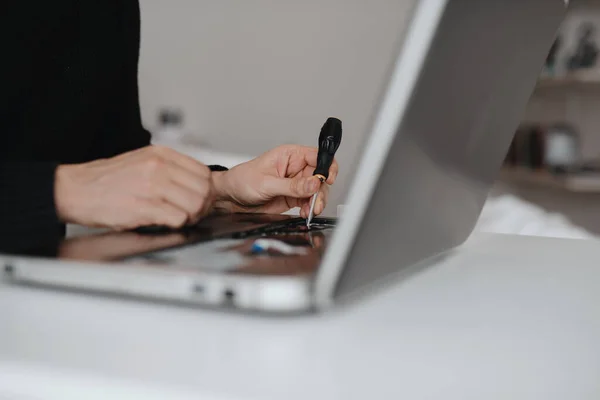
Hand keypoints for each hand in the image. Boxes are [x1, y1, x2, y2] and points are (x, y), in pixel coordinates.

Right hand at [54, 146, 213, 229]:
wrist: (76, 190)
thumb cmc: (108, 180)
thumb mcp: (143, 161)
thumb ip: (171, 169)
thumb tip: (199, 183)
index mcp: (162, 154)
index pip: (204, 173)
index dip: (207, 191)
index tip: (200, 200)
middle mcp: (159, 167)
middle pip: (204, 190)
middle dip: (202, 206)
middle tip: (192, 213)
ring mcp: (152, 186)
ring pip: (195, 204)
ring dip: (191, 217)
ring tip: (179, 218)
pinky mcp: (143, 207)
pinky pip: (178, 218)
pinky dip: (177, 224)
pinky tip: (166, 223)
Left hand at [212, 145, 338, 217]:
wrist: (231, 197)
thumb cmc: (242, 180)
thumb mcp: (267, 183)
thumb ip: (292, 185)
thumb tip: (314, 183)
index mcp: (290, 155)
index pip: (317, 156)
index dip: (326, 166)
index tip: (327, 179)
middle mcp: (295, 168)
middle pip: (320, 177)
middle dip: (320, 190)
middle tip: (315, 203)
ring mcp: (295, 183)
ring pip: (316, 191)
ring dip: (316, 201)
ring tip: (310, 210)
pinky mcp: (293, 197)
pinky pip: (308, 202)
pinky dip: (310, 208)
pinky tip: (305, 213)